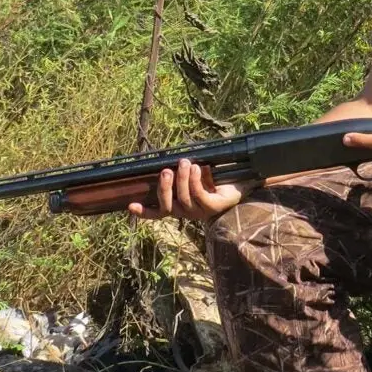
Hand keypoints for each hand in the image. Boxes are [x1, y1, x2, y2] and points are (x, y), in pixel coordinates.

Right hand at [127, 158, 253, 221]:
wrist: (241, 182)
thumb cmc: (214, 176)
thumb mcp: (192, 173)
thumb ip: (178, 170)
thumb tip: (165, 159)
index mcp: (178, 205)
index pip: (158, 212)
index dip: (144, 212)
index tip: (130, 205)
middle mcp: (186, 211)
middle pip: (167, 206)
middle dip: (164, 188)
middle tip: (166, 171)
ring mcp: (199, 211)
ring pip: (183, 198)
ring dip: (182, 178)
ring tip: (184, 163)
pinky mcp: (212, 207)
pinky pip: (199, 195)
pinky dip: (195, 181)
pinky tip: (196, 168)